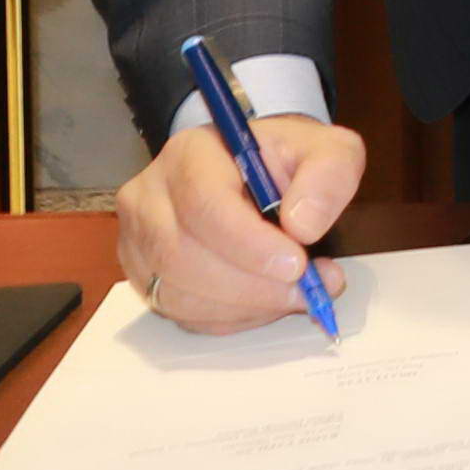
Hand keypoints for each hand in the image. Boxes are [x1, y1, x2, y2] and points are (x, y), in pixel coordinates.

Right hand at [118, 114, 362, 335]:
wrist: (261, 174)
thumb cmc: (290, 162)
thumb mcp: (329, 151)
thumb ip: (329, 177)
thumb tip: (304, 225)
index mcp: (190, 154)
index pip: (203, 203)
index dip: (248, 243)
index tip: (296, 265)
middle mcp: (150, 195)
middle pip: (181, 254)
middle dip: (250, 285)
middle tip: (305, 290)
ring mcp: (140, 239)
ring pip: (177, 292)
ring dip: (243, 306)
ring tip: (294, 295)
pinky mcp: (145, 276)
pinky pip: (180, 313)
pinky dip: (230, 318)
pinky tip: (265, 303)